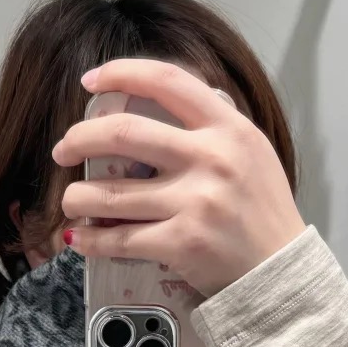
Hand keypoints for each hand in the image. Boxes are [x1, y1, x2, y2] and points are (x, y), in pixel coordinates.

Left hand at [51, 58, 305, 298]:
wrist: (284, 274)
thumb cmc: (264, 215)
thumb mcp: (252, 154)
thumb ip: (211, 128)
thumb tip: (154, 103)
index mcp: (230, 129)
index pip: (168, 81)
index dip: (121, 73)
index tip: (91, 81)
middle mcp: (212, 158)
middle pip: (122, 133)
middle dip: (78, 138)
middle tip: (64, 150)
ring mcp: (196, 202)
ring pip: (109, 192)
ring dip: (76, 197)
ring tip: (71, 201)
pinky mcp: (182, 243)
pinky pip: (119, 239)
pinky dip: (90, 240)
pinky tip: (80, 238)